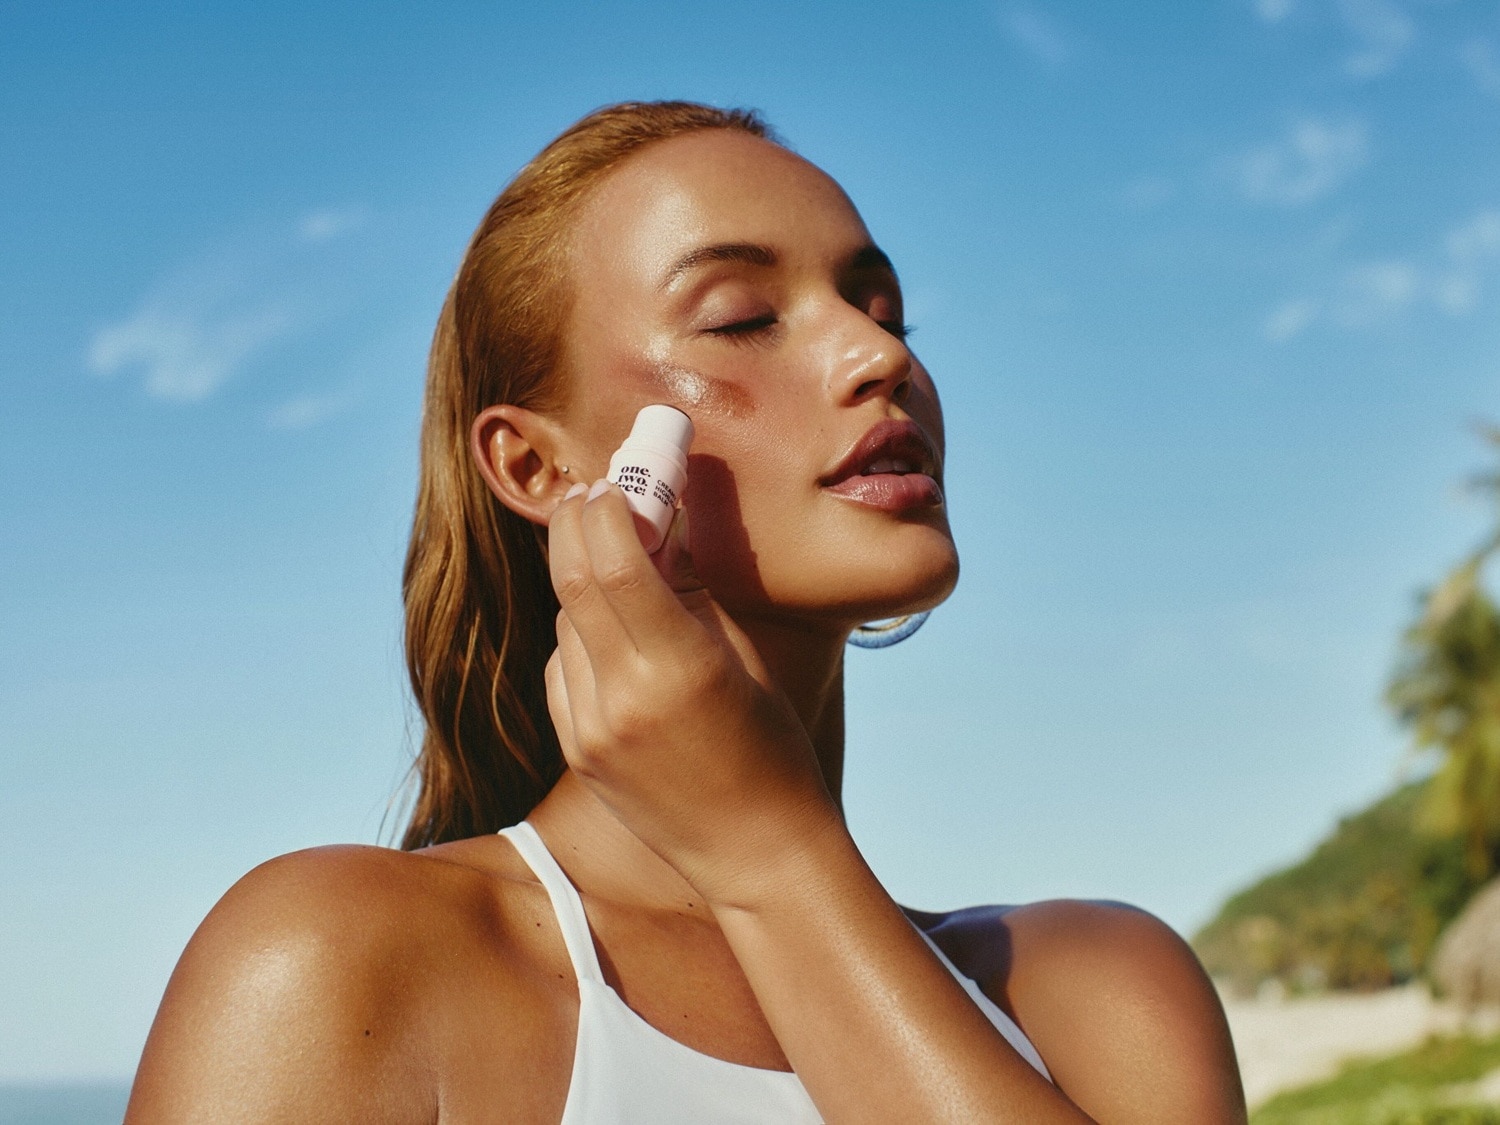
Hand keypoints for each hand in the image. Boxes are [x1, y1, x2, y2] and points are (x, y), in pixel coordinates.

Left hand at [544, 481, 838, 906]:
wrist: (757, 853)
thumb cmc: (774, 748)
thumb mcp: (746, 658)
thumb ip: (693, 592)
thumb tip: (657, 524)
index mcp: (678, 670)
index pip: (611, 564)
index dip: (605, 510)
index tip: (614, 482)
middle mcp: (621, 699)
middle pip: (570, 582)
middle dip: (576, 526)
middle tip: (592, 495)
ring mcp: (590, 731)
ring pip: (564, 623)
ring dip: (582, 581)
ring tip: (619, 564)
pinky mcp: (576, 751)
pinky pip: (561, 668)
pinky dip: (581, 636)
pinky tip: (616, 636)